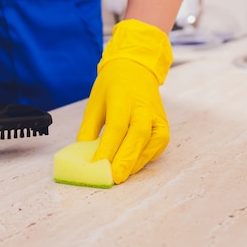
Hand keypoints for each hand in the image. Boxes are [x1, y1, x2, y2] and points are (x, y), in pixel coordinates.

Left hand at [77, 19, 172, 183]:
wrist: (136, 68)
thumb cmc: (112, 85)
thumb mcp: (94, 104)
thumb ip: (89, 130)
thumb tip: (83, 155)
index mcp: (123, 99)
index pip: (117, 127)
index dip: (108, 149)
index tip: (97, 166)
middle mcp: (143, 108)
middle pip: (137, 137)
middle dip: (125, 160)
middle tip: (114, 178)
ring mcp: (156, 117)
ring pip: (150, 143)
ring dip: (135, 162)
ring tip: (121, 176)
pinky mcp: (164, 125)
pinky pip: (157, 146)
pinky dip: (146, 158)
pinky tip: (133, 166)